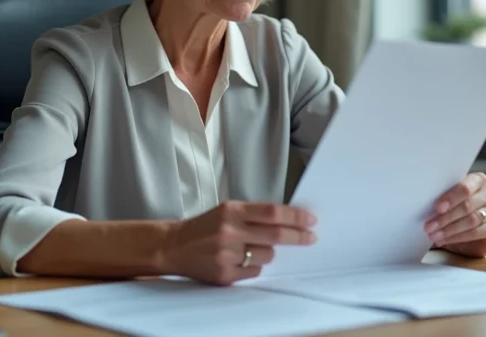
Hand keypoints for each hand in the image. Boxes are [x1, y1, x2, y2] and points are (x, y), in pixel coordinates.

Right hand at [161, 201, 317, 285]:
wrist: (174, 246)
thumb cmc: (205, 227)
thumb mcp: (227, 211)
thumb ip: (254, 214)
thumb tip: (289, 220)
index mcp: (232, 211)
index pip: (272, 212)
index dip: (295, 216)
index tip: (310, 220)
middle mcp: (230, 231)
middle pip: (275, 235)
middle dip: (297, 237)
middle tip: (310, 237)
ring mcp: (227, 254)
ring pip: (266, 256)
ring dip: (266, 252)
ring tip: (248, 248)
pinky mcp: (225, 274)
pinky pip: (254, 272)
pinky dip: (252, 267)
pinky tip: (238, 260)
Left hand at [425, 172, 485, 257]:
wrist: (471, 234)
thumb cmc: (456, 212)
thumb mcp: (449, 202)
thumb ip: (443, 200)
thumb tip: (423, 205)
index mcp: (478, 180)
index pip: (465, 187)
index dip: (451, 197)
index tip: (437, 207)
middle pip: (467, 205)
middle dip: (446, 217)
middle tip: (429, 226)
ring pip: (472, 220)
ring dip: (450, 229)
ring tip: (434, 235)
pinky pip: (477, 232)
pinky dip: (458, 237)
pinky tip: (445, 240)